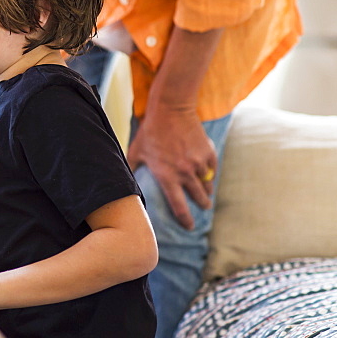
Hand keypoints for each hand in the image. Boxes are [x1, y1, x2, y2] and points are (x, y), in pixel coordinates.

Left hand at [126, 103, 216, 230]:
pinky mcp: (209, 153)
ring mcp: (199, 164)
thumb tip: (124, 181)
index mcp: (166, 176)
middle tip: (204, 208)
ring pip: (207, 185)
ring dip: (206, 190)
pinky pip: (213, 170)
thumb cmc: (150, 131)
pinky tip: (207, 173)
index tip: (189, 227)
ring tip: (205, 193)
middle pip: (198, 198)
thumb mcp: (136, 151)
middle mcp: (185, 173)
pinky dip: (210, 173)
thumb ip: (132, 168)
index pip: (178, 206)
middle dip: (201, 205)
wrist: (171, 110)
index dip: (185, 219)